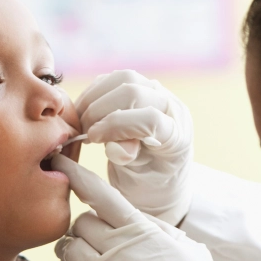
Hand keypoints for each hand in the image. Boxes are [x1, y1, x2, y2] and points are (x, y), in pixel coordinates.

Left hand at [52, 154, 252, 260]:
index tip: (62, 163)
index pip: (100, 194)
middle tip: (96, 238)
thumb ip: (155, 228)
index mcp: (143, 232)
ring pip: (68, 248)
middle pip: (81, 222)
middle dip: (85, 226)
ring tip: (88, 257)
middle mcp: (120, 251)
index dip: (77, 175)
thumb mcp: (187, 250)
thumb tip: (131, 216)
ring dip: (74, 248)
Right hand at [75, 70, 192, 225]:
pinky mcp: (142, 87)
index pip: (151, 119)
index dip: (117, 125)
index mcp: (178, 135)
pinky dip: (93, 93)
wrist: (158, 174)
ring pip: (123, 78)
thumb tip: (115, 146)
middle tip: (85, 133)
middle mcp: (172, 108)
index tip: (94, 139)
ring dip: (94, 97)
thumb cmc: (148, 182)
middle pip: (133, 90)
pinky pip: (114, 80)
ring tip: (82, 122)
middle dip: (101, 110)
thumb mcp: (139, 179)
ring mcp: (158, 93)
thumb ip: (129, 160)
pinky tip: (83, 113)